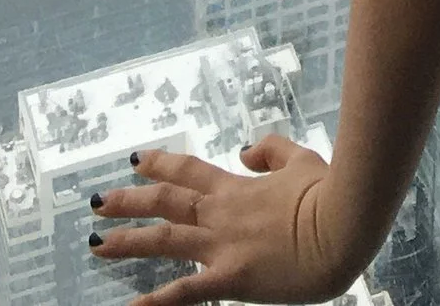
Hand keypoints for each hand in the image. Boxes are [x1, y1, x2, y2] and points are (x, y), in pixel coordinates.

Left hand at [89, 140, 350, 305]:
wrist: (344, 224)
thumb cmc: (330, 191)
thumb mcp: (300, 158)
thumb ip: (270, 150)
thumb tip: (245, 148)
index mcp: (237, 186)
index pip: (188, 171)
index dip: (161, 163)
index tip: (136, 160)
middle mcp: (221, 213)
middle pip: (165, 202)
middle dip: (128, 201)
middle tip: (96, 202)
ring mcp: (223, 246)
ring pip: (164, 240)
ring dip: (127, 241)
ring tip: (95, 244)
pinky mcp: (231, 278)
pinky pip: (185, 293)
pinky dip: (155, 302)